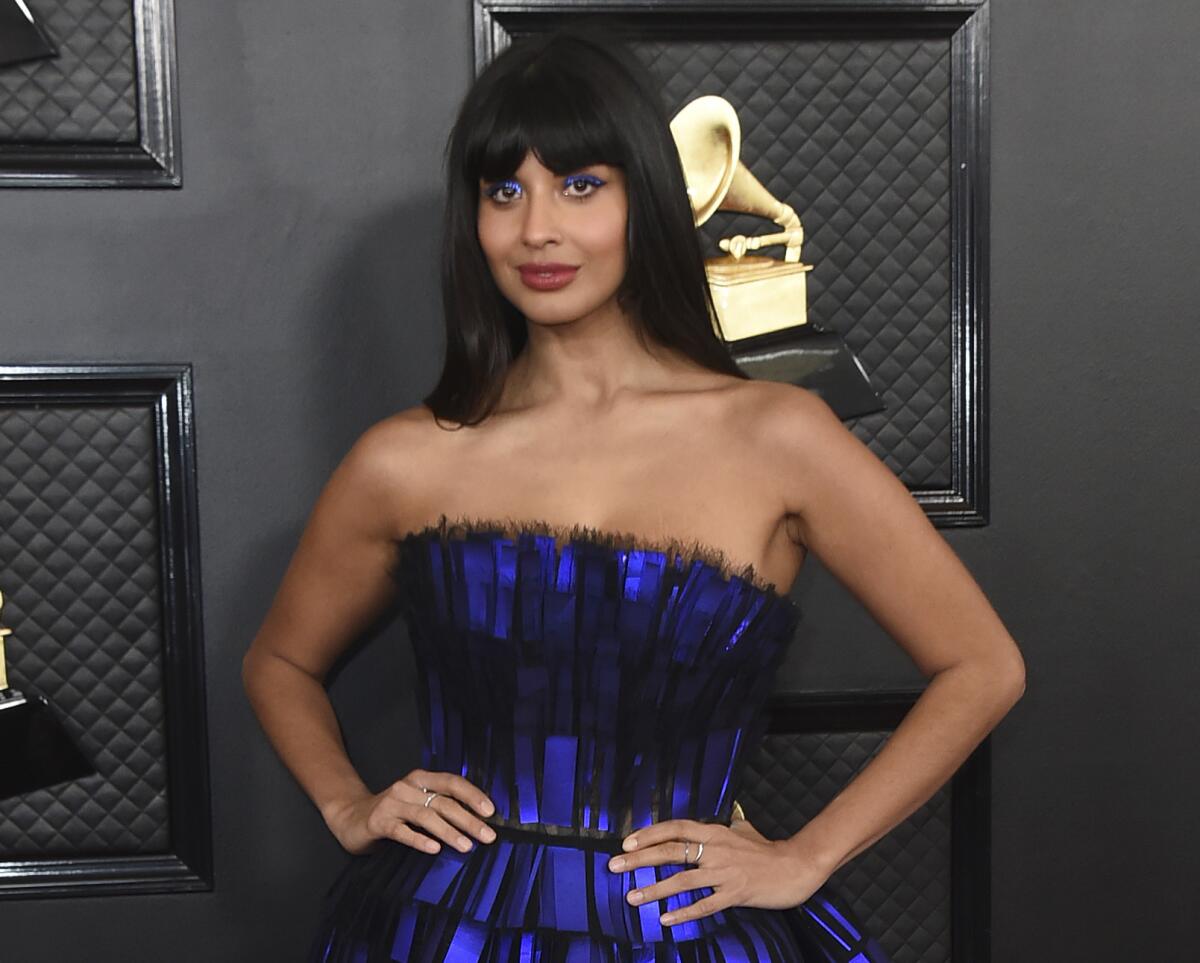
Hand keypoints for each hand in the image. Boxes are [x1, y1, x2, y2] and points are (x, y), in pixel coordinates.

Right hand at [323, 768, 497, 856]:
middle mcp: (407, 788)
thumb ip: (439, 807)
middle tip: (488, 836)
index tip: (491, 811)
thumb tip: (477, 822)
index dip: (473, 795)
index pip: (452, 782)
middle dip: (468, 820)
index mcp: (421, 779)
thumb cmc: (393, 813)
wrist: (350, 817)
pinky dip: (419, 840)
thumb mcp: (417, 804)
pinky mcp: (378, 822)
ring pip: (426, 816)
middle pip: (443, 802)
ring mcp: (392, 804)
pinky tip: (434, 849)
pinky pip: (402, 831)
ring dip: (449, 831)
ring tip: (467, 846)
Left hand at [605, 816, 829, 926]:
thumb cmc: (768, 850)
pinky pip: (704, 905)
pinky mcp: (735, 894)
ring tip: (632, 897)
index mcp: (714, 832)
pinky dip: (683, 912)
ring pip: (682, 880)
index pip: (675, 828)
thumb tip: (729, 814)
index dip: (650, 834)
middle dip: (639, 859)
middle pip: (671, 852)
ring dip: (654, 889)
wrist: (795, 868)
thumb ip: (730, 824)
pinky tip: (665, 920)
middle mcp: (715, 850)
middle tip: (614, 866)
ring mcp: (724, 873)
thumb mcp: (744, 829)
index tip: (627, 842)